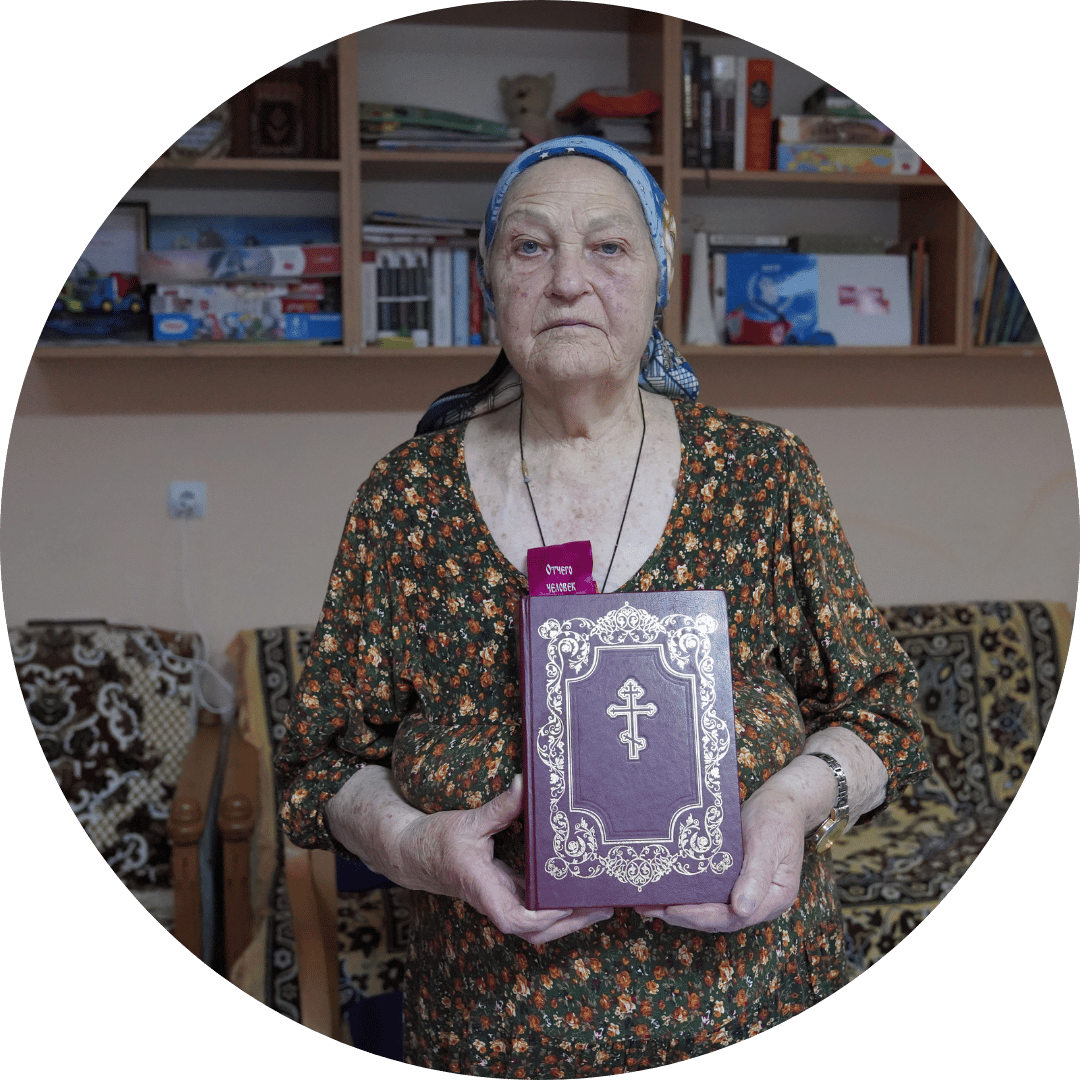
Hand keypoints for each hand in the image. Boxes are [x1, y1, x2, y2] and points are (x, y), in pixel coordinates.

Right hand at [375, 773, 612, 944]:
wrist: (414, 854)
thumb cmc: (437, 841)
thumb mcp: (468, 820)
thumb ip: (500, 807)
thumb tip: (524, 783)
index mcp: (484, 889)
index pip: (515, 920)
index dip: (543, 918)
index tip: (565, 904)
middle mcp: (496, 901)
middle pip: (536, 931)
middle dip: (570, 923)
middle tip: (603, 905)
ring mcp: (502, 898)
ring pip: (538, 924)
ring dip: (569, 918)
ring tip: (601, 900)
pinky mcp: (507, 891)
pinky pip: (536, 906)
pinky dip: (559, 904)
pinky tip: (579, 888)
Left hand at [634, 782, 806, 933]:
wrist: (784, 801)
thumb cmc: (778, 818)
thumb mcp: (767, 843)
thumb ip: (756, 877)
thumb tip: (741, 910)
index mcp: (774, 898)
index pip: (733, 917)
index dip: (701, 916)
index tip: (672, 910)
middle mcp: (759, 901)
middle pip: (719, 918)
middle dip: (683, 916)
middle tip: (648, 908)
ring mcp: (748, 892)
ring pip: (712, 909)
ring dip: (681, 908)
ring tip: (648, 903)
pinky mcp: (736, 880)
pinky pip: (712, 893)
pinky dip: (690, 894)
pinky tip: (667, 888)